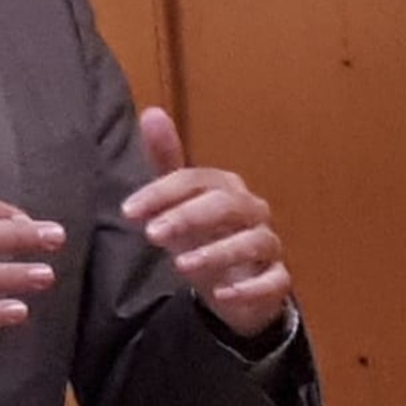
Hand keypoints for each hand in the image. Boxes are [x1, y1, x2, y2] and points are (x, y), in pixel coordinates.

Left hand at [122, 106, 292, 341]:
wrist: (234, 281)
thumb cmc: (204, 233)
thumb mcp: (180, 199)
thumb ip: (166, 159)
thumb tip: (152, 112)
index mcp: (226, 188)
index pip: (195, 180)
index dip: (162, 192)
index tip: (128, 211)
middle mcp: (252, 211)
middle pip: (226, 206)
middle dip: (188, 217)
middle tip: (152, 234)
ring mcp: (268, 245)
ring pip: (253, 242)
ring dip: (217, 253)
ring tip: (180, 265)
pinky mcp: (277, 280)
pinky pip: (274, 281)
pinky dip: (250, 288)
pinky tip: (222, 294)